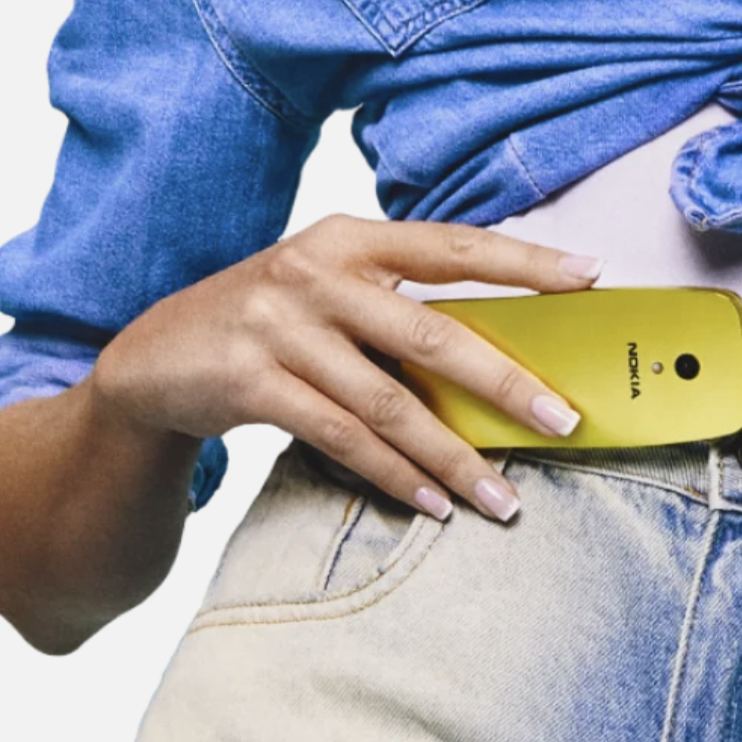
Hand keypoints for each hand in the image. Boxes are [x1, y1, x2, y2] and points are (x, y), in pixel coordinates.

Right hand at [89, 214, 602, 521]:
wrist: (151, 361)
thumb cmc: (271, 324)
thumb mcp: (329, 292)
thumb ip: (399, 307)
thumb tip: (507, 355)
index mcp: (349, 238)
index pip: (453, 245)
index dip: (526, 259)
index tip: (590, 277)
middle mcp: (314, 273)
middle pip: (433, 335)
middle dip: (507, 386)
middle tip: (565, 421)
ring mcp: (278, 326)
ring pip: (390, 404)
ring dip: (454, 459)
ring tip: (503, 498)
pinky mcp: (249, 382)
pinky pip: (341, 438)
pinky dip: (395, 476)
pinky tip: (434, 503)